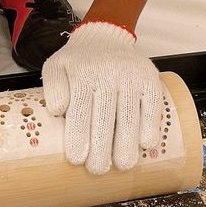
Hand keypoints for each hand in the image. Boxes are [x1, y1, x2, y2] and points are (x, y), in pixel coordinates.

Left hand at [42, 21, 163, 174]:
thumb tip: (58, 110)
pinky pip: (153, 104)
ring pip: (130, 113)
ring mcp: (131, 76)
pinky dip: (150, 125)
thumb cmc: (80, 62)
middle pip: (105, 116)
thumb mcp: (56, 67)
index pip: (80, 108)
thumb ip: (53, 87)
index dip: (78, 135)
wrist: (105, 37)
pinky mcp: (150, 78)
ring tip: (122, 164)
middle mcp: (108, 73)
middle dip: (101, 147)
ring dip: (127, 143)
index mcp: (83, 73)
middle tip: (97, 169)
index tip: (77, 158)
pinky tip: (146, 144)